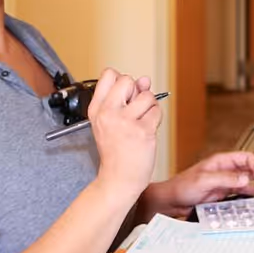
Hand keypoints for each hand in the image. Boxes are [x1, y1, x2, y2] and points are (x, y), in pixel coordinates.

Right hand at [89, 68, 161, 198]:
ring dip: (149, 106)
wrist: (118, 178)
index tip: (123, 97)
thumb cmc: (116, 151)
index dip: (121, 81)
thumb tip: (144, 80)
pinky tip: (147, 130)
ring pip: (147, 95)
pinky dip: (156, 119)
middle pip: (127, 79)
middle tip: (133, 110)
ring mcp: (125, 122)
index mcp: (97, 109)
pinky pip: (156, 111)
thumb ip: (127, 98)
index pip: (108, 74)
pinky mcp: (142, 130)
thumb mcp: (111, 121)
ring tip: (141, 122)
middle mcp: (108, 113)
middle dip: (136, 92)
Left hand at [141, 151, 253, 217]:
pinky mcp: (223, 191)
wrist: (171, 200)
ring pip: (250, 176)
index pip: (246, 158)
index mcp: (221, 161)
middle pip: (252, 164)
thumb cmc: (181, 186)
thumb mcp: (204, 181)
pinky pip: (243, 188)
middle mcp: (225, 168)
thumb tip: (245, 178)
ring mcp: (225, 180)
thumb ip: (225, 179)